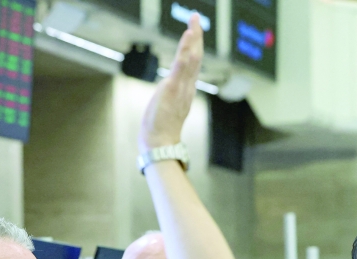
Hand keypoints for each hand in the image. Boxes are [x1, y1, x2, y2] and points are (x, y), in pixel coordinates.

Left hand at [138, 13, 203, 152]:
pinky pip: (181, 69)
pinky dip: (186, 54)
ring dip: (192, 41)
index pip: (192, 63)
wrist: (160, 142)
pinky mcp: (172, 90)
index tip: (194, 29)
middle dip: (196, 37)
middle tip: (196, 18)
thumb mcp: (169, 106)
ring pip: (190, 60)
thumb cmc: (161, 128)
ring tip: (194, 25)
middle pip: (195, 57)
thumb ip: (172, 94)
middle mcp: (187, 87)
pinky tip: (188, 43)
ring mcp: (181, 88)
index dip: (194, 45)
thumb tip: (170, 88)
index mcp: (186, 89)